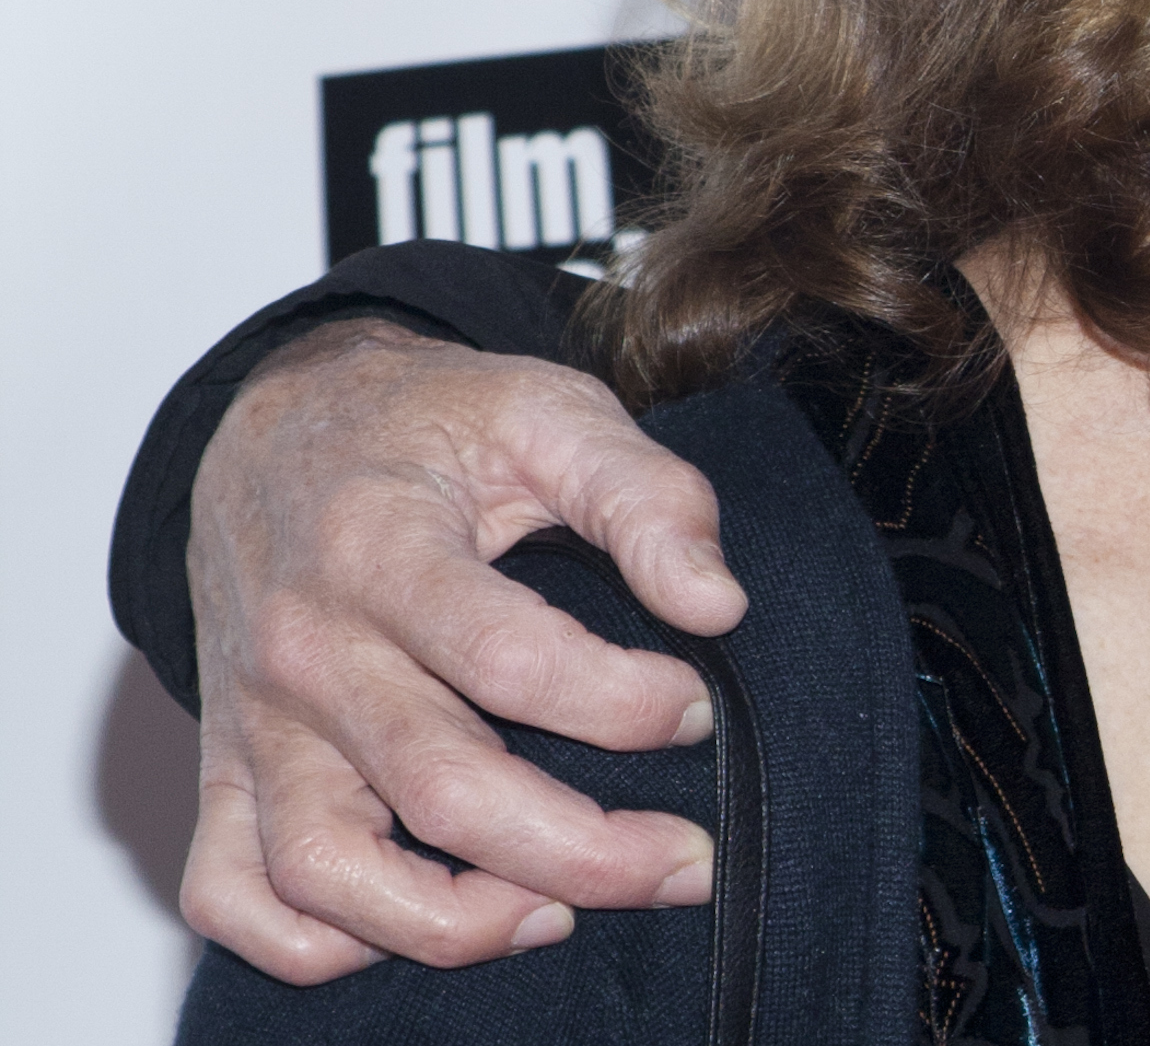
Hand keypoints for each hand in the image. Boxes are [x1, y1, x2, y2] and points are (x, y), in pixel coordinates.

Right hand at [178, 320, 748, 980]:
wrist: (276, 427)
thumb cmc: (429, 424)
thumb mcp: (552, 412)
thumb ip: (646, 496)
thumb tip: (718, 603)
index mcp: (381, 547)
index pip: (506, 660)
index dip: (622, 702)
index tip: (699, 706)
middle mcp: (305, 649)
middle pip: (436, 788)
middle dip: (581, 851)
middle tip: (688, 863)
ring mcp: (253, 723)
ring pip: (322, 873)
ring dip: (450, 922)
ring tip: (559, 913)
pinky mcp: (225, 770)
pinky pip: (233, 897)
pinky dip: (317, 943)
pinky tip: (426, 921)